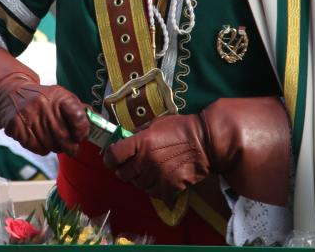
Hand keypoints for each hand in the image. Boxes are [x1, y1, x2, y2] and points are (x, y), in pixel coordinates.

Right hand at [0, 78, 89, 155]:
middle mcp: (44, 104)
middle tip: (71, 148)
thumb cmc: (43, 97)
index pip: (78, 116)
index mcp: (60, 96)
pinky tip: (39, 138)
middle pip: (64, 137)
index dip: (82, 131)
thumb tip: (100, 121)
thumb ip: (80, 110)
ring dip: (55, 147)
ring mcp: (29, 116)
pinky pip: (37, 148)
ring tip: (52, 139)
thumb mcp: (62, 97)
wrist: (11, 91)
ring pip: (51, 145)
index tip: (80, 136)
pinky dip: (41, 148)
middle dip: (71, 146)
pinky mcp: (17, 127)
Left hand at [103, 96, 289, 204]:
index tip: (112, 157)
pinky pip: (151, 192)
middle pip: (122, 174)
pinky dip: (151, 187)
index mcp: (140, 142)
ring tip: (147, 170)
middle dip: (123, 169)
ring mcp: (157, 176)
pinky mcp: (168, 187)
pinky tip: (158, 178)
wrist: (205, 143)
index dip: (109, 158)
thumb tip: (124, 140)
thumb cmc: (181, 128)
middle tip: (130, 164)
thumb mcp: (156, 124)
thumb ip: (138, 133)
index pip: (113, 156)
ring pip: (137, 184)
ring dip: (138, 178)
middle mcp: (146, 161)